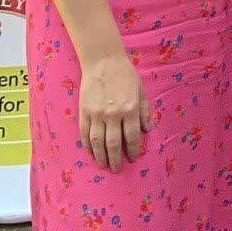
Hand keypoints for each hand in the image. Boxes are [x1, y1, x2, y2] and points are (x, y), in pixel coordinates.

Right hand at [79, 52, 150, 171]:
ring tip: (103, 165)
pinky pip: (84, 133)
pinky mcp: (84, 111)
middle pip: (114, 143)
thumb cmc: (125, 74)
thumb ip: (144, 111)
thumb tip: (147, 129)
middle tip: (117, 169)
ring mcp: (97, 114)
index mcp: (130, 109)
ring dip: (101, 156)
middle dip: (116, 159)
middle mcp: (113, 114)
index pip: (132, 137)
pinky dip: (87, 145)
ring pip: (97, 142)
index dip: (133, 150)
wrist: (103, 61)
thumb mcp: (141, 91)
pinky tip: (91, 152)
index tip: (133, 158)